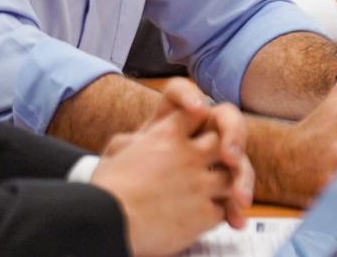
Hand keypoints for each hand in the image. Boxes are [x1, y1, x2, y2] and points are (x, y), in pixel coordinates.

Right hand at [90, 79, 251, 256]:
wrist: (107, 223)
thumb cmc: (105, 191)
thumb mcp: (116, 152)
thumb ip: (136, 141)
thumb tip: (139, 141)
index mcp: (164, 133)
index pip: (198, 112)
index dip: (204, 115)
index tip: (204, 119)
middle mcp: (187, 154)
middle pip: (222, 141)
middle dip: (227, 150)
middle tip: (226, 160)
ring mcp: (198, 183)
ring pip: (232, 176)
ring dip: (231, 185)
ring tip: (223, 194)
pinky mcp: (203, 213)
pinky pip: (225, 210)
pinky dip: (224, 214)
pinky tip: (212, 218)